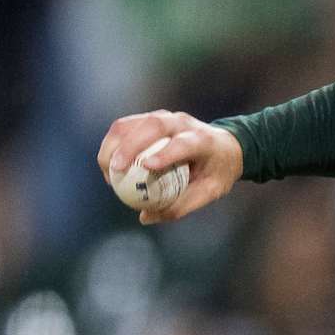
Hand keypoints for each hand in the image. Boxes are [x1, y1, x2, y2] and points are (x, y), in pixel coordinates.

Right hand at [97, 109, 244, 224]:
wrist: (226, 147)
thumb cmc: (217, 171)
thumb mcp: (210, 192)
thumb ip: (182, 205)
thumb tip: (145, 216)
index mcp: (204, 140)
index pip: (184, 143)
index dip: (165, 153)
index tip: (147, 166)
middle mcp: (183, 123)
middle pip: (152, 125)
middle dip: (129, 146)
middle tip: (115, 169)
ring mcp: (164, 118)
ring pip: (131, 123)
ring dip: (113, 145)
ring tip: (108, 172)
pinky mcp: (149, 119)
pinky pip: (124, 128)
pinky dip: (112, 144)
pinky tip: (109, 165)